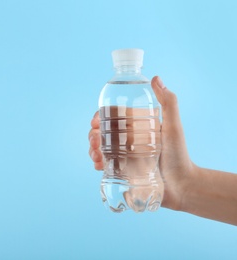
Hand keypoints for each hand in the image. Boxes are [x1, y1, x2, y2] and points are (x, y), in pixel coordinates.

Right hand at [88, 76, 196, 210]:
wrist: (181, 186)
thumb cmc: (179, 155)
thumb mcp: (173, 127)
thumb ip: (168, 103)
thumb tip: (155, 78)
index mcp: (136, 127)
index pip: (113, 118)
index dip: (100, 117)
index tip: (95, 122)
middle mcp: (128, 140)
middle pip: (102, 133)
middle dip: (92, 135)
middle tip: (94, 141)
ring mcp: (123, 156)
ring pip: (100, 148)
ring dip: (92, 149)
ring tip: (96, 155)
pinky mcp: (122, 171)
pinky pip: (104, 165)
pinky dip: (97, 163)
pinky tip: (98, 165)